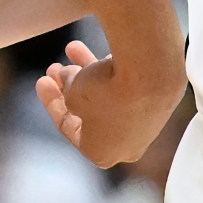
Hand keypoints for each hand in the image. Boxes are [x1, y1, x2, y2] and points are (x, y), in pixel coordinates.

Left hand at [36, 40, 181, 166]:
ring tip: (72, 48)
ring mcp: (146, 126)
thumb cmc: (107, 91)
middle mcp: (126, 146)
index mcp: (101, 154)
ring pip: (111, 97)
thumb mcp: (73, 93)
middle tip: (55, 68)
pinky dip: (112, 70)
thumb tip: (72, 80)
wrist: (151, 74)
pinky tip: (99, 50)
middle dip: (70, 87)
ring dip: (89, 73)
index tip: (42, 82)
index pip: (69, 126)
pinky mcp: (161, 103)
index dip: (51, 101)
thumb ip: (68, 91)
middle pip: (91, 112)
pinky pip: (130, 88)